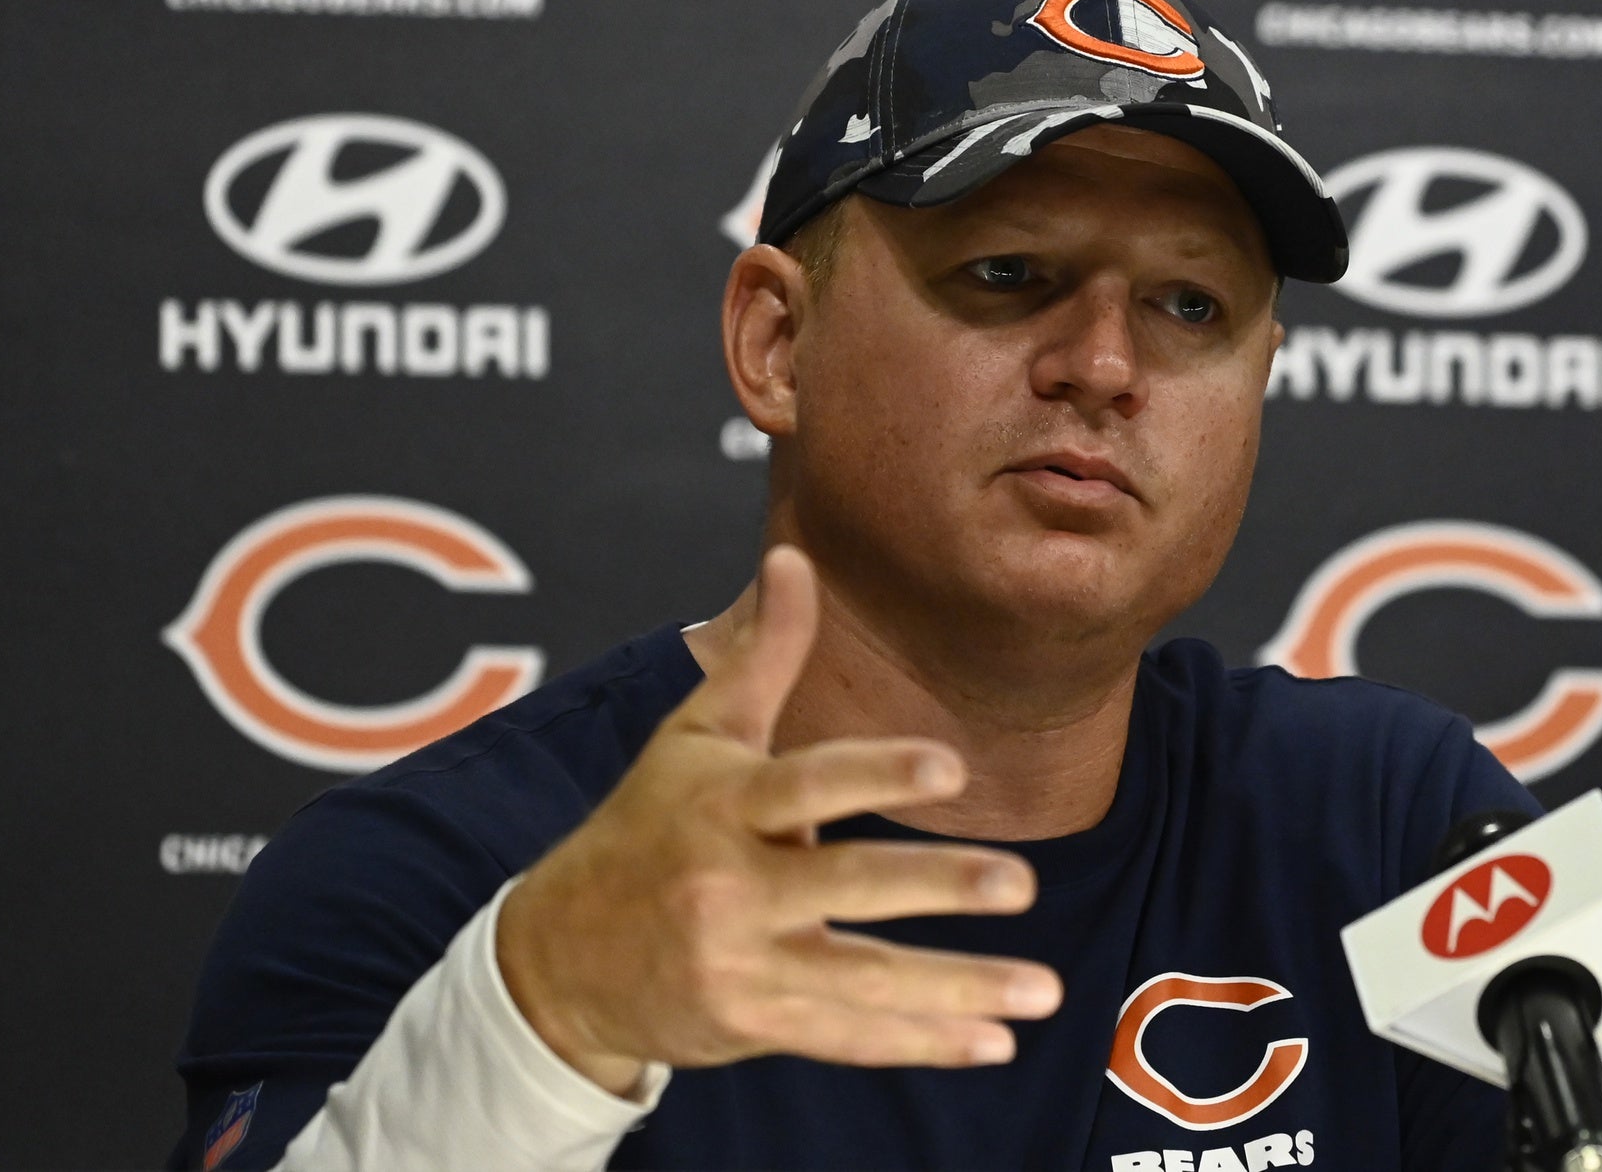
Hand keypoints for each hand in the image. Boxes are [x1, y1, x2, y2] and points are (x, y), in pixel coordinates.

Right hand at [496, 545, 1061, 1095]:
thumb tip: (795, 558)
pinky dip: (922, 1043)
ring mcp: (741, 963)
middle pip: (844, 886)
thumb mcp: (694, 737)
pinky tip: (993, 1041)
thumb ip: (761, 655)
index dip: (876, 775)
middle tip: (1021, 882)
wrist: (557, 959)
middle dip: (935, 885)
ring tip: (1043, 992)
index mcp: (722, 805)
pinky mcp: (754, 1024)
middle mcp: (728, 886)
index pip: (807, 784)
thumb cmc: (645, 827)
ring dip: (957, 989)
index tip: (952, 767)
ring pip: (862, 978)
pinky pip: (849, 1035)